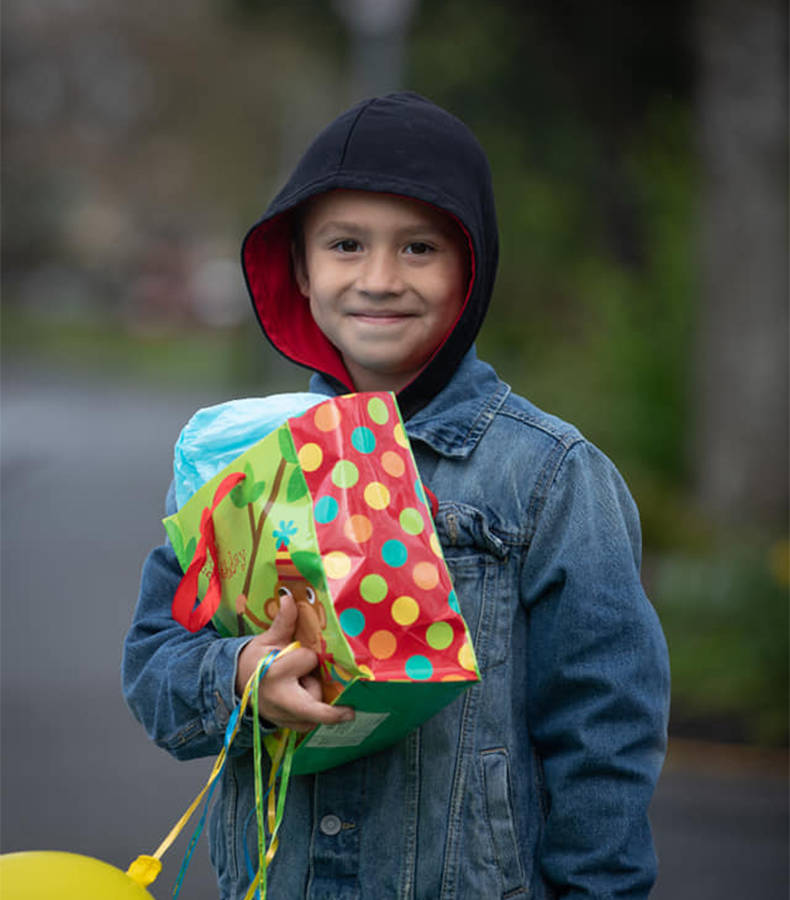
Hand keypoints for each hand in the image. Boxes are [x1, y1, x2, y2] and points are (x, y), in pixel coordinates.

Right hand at [235, 593, 353, 731]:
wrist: (235, 686)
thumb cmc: (254, 661)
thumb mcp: (267, 640)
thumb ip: (284, 622)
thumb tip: (289, 598)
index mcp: (275, 673)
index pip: (308, 659)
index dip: (305, 655)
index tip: (292, 653)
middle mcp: (281, 701)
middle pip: (319, 693)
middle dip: (317, 684)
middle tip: (303, 676)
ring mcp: (285, 718)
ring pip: (318, 708)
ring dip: (314, 696)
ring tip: (295, 686)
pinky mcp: (289, 727)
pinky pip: (314, 720)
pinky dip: (313, 709)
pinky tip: (298, 698)